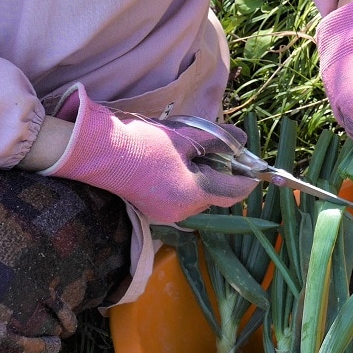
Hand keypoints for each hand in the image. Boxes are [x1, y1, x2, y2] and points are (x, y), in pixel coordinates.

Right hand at [43, 85, 254, 222]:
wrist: (97, 153)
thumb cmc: (142, 143)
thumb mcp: (183, 137)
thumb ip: (216, 140)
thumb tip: (241, 140)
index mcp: (191, 194)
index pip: (232, 192)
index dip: (247, 179)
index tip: (254, 169)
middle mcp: (180, 212)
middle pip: (213, 195)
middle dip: (218, 174)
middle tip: (212, 150)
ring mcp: (164, 214)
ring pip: (196, 197)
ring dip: (199, 178)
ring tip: (186, 154)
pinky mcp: (151, 210)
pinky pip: (178, 198)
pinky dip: (183, 183)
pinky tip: (171, 165)